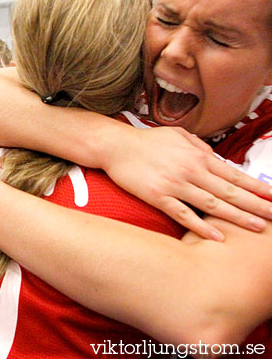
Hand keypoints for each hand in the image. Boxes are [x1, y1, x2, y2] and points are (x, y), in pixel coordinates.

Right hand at [100, 126, 271, 239]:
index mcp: (198, 156)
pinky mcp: (158, 197)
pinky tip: (217, 236)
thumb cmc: (146, 141)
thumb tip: (216, 158)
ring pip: (213, 205)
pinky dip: (202, 227)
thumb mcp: (178, 135)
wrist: (115, 146)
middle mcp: (191, 171)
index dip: (257, 187)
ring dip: (238, 217)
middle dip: (256, 205)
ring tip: (258, 227)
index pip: (235, 175)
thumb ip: (199, 146)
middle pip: (230, 192)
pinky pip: (184, 215)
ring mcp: (175, 185)